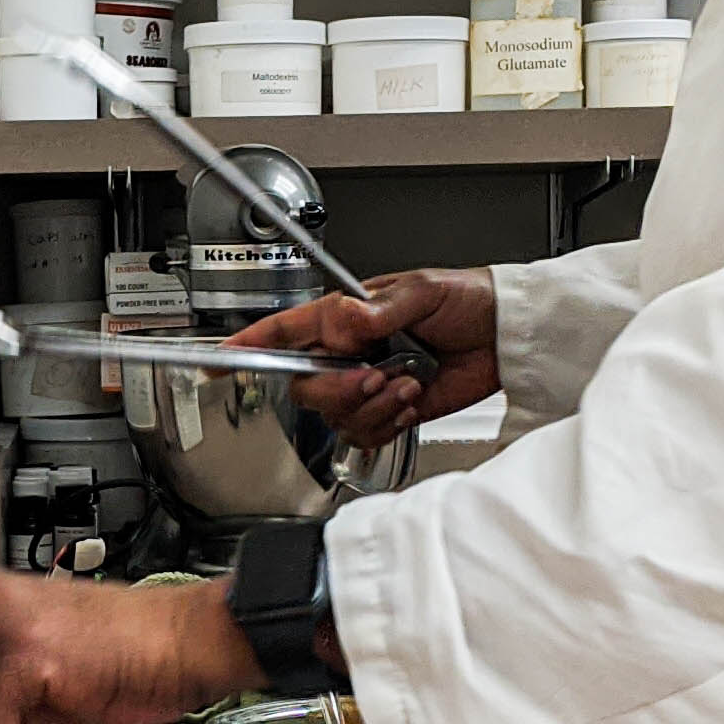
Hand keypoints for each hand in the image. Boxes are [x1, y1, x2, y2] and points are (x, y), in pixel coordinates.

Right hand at [232, 267, 499, 449]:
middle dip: (337, 389)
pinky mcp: (390, 410)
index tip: (218, 358)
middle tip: (372, 376)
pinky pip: (366, 432)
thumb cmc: (467, 299)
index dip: (246, 345)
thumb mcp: (423, 291)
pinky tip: (410, 401)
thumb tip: (343, 317)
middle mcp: (348, 352)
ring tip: (405, 384)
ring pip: (336, 414)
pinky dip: (388, 423)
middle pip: (305, 385)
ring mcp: (367, 383)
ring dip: (372, 406)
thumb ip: (377, 308)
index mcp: (344, 315)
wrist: (505, 335)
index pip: (284, 330)